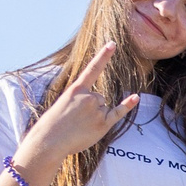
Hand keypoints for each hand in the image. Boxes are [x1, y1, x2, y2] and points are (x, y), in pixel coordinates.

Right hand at [25, 43, 138, 164]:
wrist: (49, 141)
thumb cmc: (53, 125)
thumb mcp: (62, 104)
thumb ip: (80, 100)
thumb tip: (102, 103)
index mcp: (75, 89)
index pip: (92, 69)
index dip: (103, 56)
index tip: (113, 44)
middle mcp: (88, 97)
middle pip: (99, 97)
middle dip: (91, 107)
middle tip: (76, 119)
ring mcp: (96, 110)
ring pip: (104, 108)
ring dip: (96, 117)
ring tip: (80, 126)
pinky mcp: (103, 124)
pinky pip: (118, 112)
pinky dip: (127, 105)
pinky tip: (135, 97)